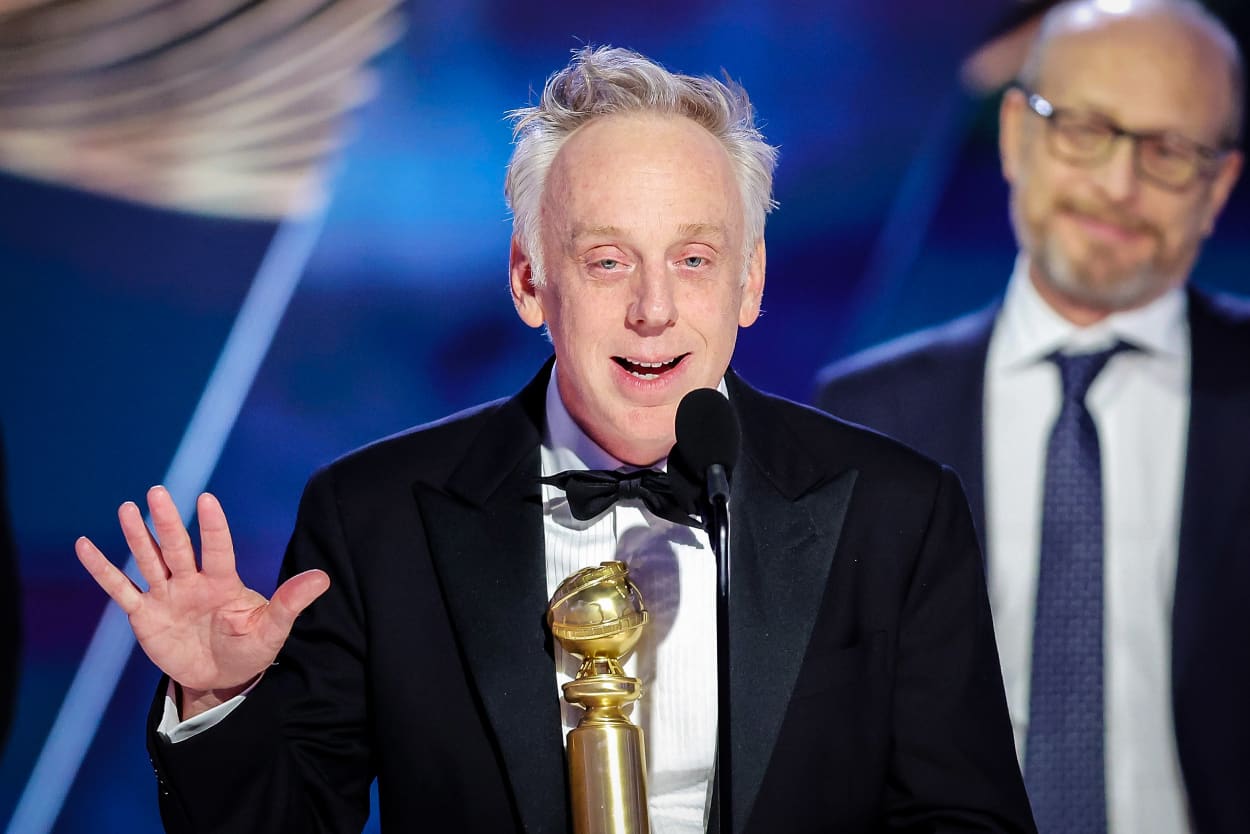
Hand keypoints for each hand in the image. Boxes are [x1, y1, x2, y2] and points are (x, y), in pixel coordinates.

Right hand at [76, 485, 329, 718]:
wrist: (223, 677)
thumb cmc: (251, 648)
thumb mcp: (273, 630)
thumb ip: (291, 603)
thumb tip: (323, 578)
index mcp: (223, 582)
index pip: (218, 548)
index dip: (213, 526)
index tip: (206, 499)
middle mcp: (193, 582)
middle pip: (178, 547)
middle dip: (168, 522)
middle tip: (157, 491)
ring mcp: (167, 595)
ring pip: (149, 560)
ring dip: (138, 536)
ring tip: (128, 508)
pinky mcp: (145, 614)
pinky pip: (120, 589)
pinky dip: (102, 569)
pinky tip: (86, 545)